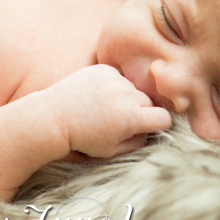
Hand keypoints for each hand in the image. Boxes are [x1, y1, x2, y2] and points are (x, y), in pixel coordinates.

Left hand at [43, 65, 171, 158]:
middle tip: (121, 121)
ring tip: (105, 109)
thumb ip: (138, 142)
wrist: (55, 118)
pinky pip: (119, 78)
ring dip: (126, 98)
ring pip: (134, 89)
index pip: (164, 118)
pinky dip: (113, 86)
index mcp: (132, 118)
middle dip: (141, 112)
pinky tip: (98, 96)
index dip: (159, 125)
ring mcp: (115, 80)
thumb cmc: (84, 138)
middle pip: (149, 102)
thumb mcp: (113, 150)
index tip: (149, 128)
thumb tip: (153, 132)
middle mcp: (126, 95)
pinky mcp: (103, 69)